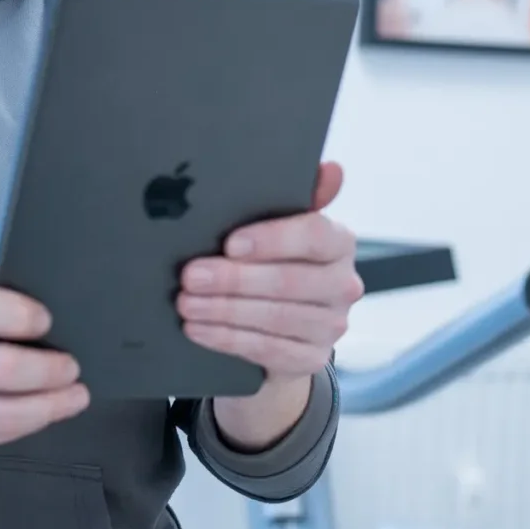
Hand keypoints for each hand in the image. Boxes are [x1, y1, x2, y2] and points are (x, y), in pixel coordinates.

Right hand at [0, 280, 89, 468]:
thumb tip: (48, 330)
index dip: (18, 313)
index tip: (46, 321)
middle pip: (3, 367)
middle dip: (50, 370)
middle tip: (72, 368)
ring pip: (3, 413)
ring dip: (50, 406)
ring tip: (74, 397)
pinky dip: (28, 426)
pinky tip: (44, 415)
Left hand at [180, 162, 360, 448]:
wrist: (281, 332)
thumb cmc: (275, 266)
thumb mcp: (280, 231)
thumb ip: (299, 199)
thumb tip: (331, 170)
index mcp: (339, 244)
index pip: (315, 236)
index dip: (272, 239)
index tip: (230, 243)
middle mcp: (344, 285)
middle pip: (288, 281)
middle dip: (233, 279)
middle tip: (190, 275)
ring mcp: (331, 326)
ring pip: (274, 318)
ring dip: (223, 310)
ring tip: (185, 302)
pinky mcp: (311, 359)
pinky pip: (265, 349)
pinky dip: (226, 338)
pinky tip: (198, 328)